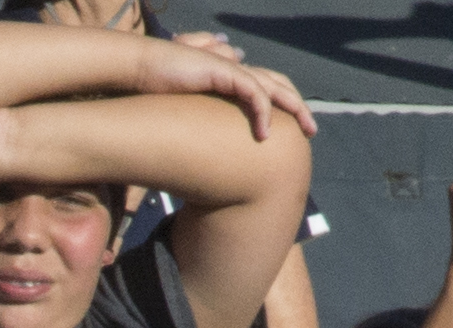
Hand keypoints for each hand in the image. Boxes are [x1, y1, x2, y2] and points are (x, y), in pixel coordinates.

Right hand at [124, 35, 315, 142]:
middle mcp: (235, 69)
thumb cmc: (155, 87)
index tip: (293, 127)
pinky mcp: (224, 72)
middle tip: (312, 130)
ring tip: (304, 130)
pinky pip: (253, 93)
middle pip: (278, 84)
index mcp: (229, 74)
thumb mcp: (186, 99)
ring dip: (293, 108)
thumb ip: (205, 97)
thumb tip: (214, 102)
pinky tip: (264, 134)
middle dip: (298, 106)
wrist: (140, 69)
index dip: (282, 103)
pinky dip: (263, 112)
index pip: (265, 86)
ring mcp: (231, 69)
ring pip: (273, 87)